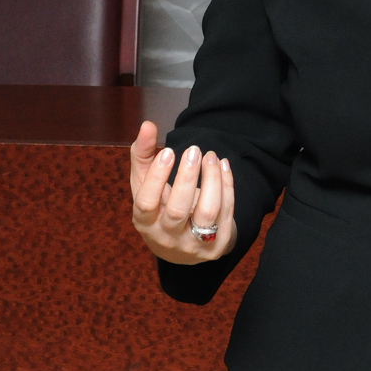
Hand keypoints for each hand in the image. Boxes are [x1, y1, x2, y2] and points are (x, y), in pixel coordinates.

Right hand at [130, 120, 236, 263]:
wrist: (184, 246)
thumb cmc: (160, 206)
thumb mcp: (145, 184)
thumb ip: (143, 155)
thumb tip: (147, 125)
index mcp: (145, 224)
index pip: (146, 203)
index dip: (157, 177)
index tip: (168, 151)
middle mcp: (167, 238)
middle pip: (178, 210)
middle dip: (188, 177)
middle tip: (194, 149)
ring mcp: (194, 245)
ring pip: (207, 212)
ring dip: (212, 179)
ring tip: (211, 156)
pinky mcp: (218, 245)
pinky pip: (226, 212)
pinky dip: (227, 185)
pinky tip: (223, 165)